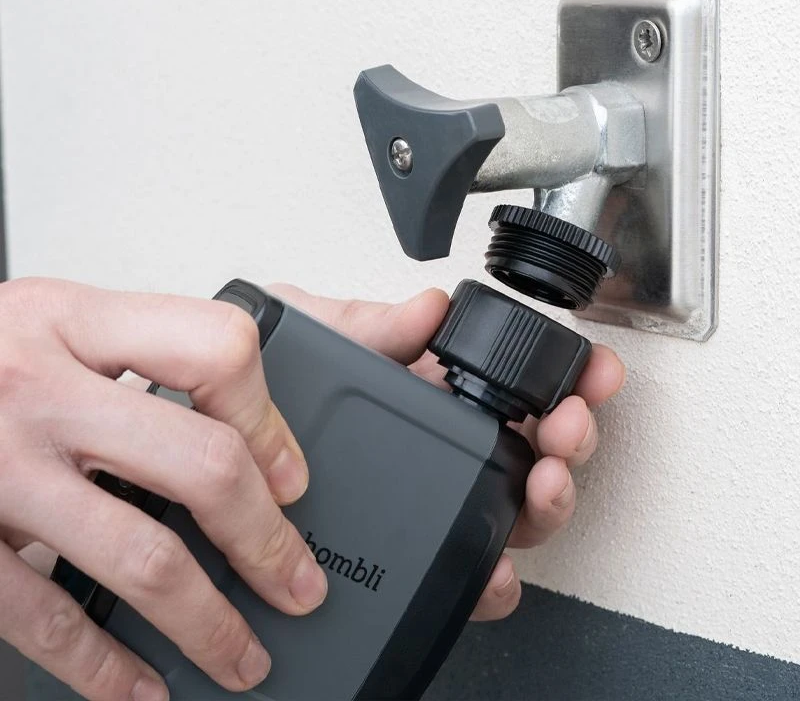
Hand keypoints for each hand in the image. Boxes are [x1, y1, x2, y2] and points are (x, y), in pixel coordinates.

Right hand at [0, 278, 327, 700]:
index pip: (215, 349)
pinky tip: (141, 686)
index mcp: (73, 322)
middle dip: (264, 540)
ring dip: (208, 623)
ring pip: (140, 557)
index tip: (290, 475)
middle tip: (295, 581)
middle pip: (199, 463)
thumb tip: (243, 416)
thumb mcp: (52, 324)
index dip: (269, 418)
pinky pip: (48, 617)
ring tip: (243, 655)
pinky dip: (105, 667)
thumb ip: (136, 354)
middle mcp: (36, 387)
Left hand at [270, 284, 624, 623]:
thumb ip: (373, 325)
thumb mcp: (318, 338)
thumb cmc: (259, 382)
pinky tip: (493, 569)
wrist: (204, 432)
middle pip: (534, 454)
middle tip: (570, 425)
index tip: (592, 371)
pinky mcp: (406, 557)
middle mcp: (442, 450)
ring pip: (515, 515)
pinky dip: (493, 579)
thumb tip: (428, 308)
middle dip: (572, 439)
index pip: (516, 388)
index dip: (564, 379)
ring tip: (547, 480)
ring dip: (550, 501)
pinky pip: (463, 574)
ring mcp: (430, 504)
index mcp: (431, 393)